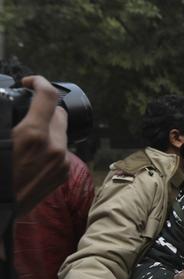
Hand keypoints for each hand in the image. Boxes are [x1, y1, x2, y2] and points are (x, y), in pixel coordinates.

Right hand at [12, 75, 68, 214]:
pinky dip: (50, 146)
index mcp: (34, 134)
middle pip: (58, 113)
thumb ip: (3, 118)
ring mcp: (61, 163)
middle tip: (26, 110)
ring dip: (47, 128)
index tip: (30, 82)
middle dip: (44, 108)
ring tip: (27, 134)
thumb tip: (4, 105)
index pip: (48, 95)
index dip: (39, 81)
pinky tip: (32, 152)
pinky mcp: (61, 176)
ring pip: (60, 133)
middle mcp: (54, 147)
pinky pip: (60, 152)